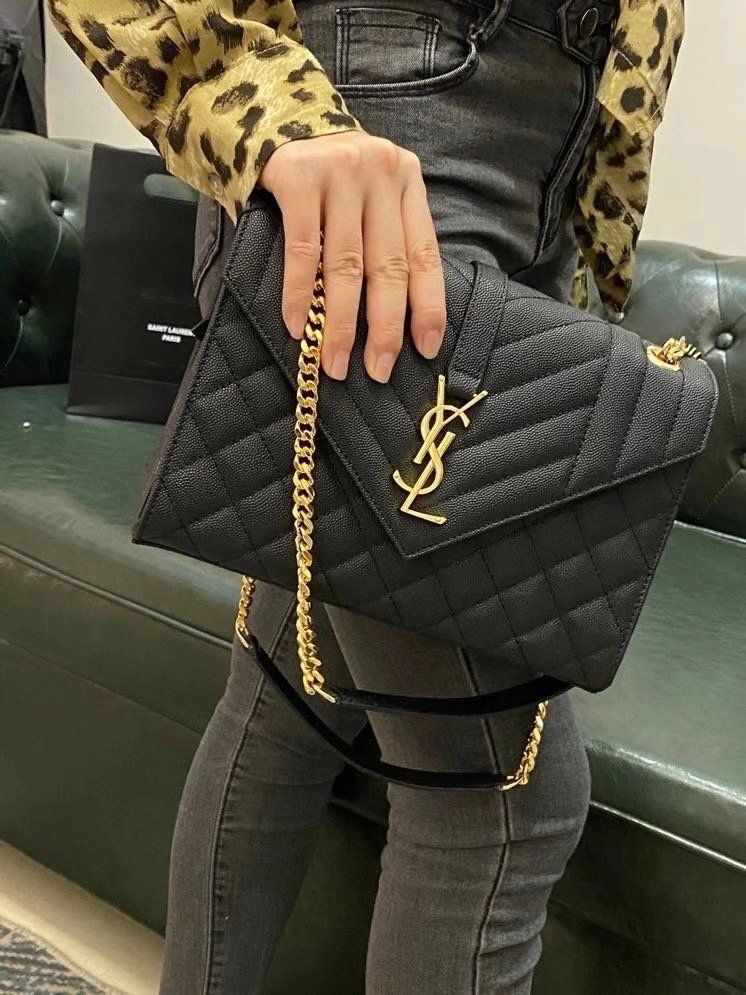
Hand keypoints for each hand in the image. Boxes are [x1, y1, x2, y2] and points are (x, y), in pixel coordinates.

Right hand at [258, 131, 445, 382]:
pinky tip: (299, 326)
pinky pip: (302, 250)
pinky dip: (300, 294)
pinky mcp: (298, 177)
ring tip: (335, 363)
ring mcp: (340, 172)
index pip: (425, 255)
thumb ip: (383, 236)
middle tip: (378, 371)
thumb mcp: (368, 193)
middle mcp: (380, 174)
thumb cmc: (325, 175)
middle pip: (389, 266)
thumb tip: (392, 319)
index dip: (428, 306)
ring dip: (340, 323)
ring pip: (346, 265)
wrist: (271, 114)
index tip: (426, 348)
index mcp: (407, 181)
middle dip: (384, 327)